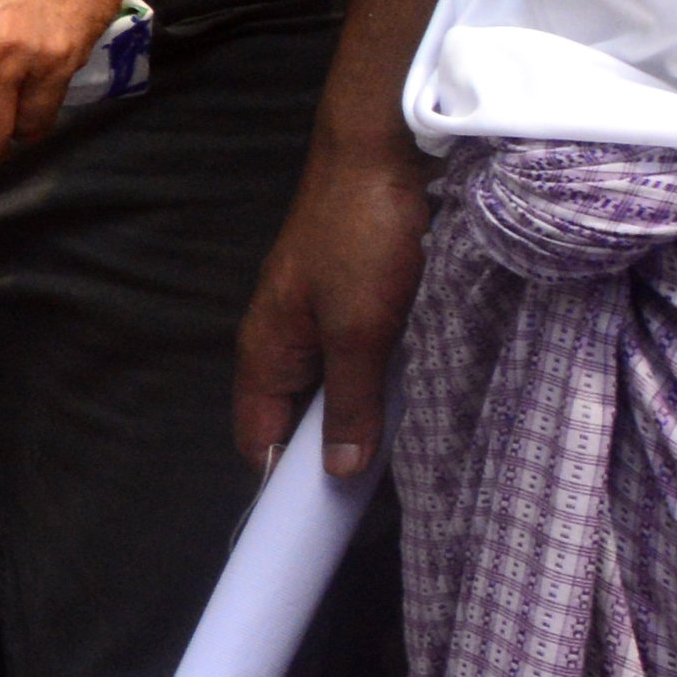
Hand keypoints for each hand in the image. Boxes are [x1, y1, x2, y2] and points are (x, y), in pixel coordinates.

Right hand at [236, 119, 431, 477]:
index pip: (258, 438)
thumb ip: (351, 404)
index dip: (285, 482)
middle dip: (332, 451)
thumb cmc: (361, 238)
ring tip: (406, 443)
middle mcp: (283, 339)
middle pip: (297, 418)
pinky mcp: (351, 299)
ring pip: (333, 388)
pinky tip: (418, 389)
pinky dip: (383, 379)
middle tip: (381, 488)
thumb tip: (340, 472)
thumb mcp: (361, 330)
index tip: (326, 522)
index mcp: (265, 350)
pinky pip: (360, 360)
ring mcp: (317, 318)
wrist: (380, 153)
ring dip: (363, 413)